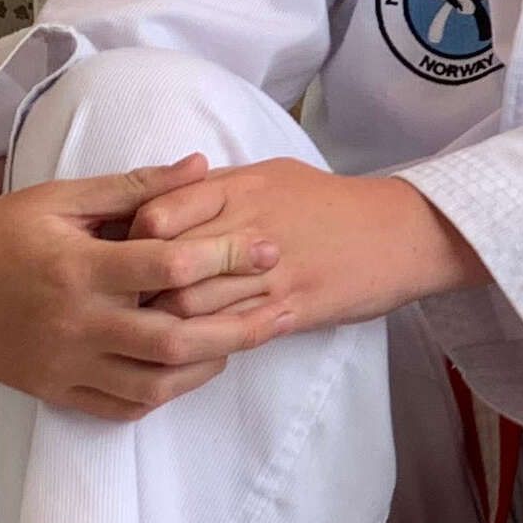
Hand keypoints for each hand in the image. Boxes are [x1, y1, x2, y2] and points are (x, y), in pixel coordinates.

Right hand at [0, 154, 295, 419]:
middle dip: (241, 327)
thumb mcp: (62, 196)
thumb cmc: (3, 230)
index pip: (169, 267)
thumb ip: (135, 186)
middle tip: (285, 307)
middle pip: (175, 339)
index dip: (226, 256)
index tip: (268, 247)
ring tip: (248, 339)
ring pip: (155, 384)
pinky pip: (122, 408)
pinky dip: (165, 393)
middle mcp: (74, 324)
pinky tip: (196, 368)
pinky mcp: (55, 392)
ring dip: (210, 366)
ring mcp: (64, 365)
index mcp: (77, 268)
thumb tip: (201, 165)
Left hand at [130, 160, 485, 330]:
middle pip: (164, 267)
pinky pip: (232, 333)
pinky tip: (192, 348)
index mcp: (241, 189)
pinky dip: (205, 344)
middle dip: (136, 289)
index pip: (157, 215)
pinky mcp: (291, 308)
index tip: (122, 256)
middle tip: (121, 304)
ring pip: (191, 307)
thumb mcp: (273, 174)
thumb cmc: (332, 201)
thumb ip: (216, 186)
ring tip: (148, 332)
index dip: (129, 241)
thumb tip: (161, 197)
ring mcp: (271, 273)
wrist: (401, 231)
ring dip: (163, 323)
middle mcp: (249, 229)